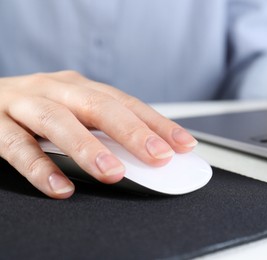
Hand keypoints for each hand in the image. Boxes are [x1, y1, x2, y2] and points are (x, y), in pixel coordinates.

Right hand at [0, 71, 196, 198]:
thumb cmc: (37, 108)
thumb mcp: (74, 112)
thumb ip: (102, 131)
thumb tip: (143, 156)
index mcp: (80, 88)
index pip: (127, 103)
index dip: (157, 124)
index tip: (184, 144)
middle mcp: (56, 90)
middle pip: (99, 107)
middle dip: (132, 132)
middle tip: (157, 156)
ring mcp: (25, 104)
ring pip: (58, 122)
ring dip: (88, 148)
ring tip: (112, 172)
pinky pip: (17, 146)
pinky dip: (40, 168)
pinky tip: (60, 187)